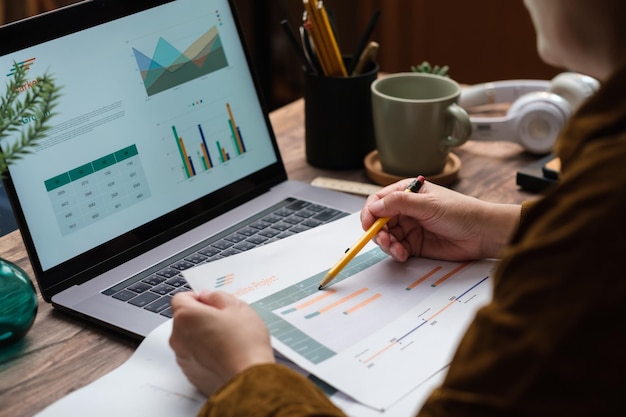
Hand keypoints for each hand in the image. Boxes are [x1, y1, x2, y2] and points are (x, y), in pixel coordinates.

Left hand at [169, 291, 274, 396]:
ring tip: (228, 341)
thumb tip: (208, 296)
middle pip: (184, 320)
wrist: (249, 379)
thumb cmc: (244, 343)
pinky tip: (225, 355)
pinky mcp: (190, 374)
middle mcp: (178, 337)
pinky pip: (194, 358)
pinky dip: (205, 355)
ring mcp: (182, 358)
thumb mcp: (238, 307)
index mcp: (186, 316)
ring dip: (203, 337)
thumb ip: (218, 297)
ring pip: (189, 339)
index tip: (212, 303)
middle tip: (225, 322)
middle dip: (201, 318)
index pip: (181, 298)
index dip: (198, 298)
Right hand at [361, 178, 520, 261]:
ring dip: (387, 244)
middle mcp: (405, 209)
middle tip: (385, 240)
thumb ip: (398, 203)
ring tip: (398, 250)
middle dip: (378, 232)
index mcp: (407, 192)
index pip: (378, 200)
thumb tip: (374, 206)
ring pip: (386, 236)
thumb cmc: (460, 212)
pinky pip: (396, 249)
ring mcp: (409, 227)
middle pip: (378, 221)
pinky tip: (403, 254)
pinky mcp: (414, 244)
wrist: (481, 234)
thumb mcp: (427, 204)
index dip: (370, 213)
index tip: (368, 225)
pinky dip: (396, 253)